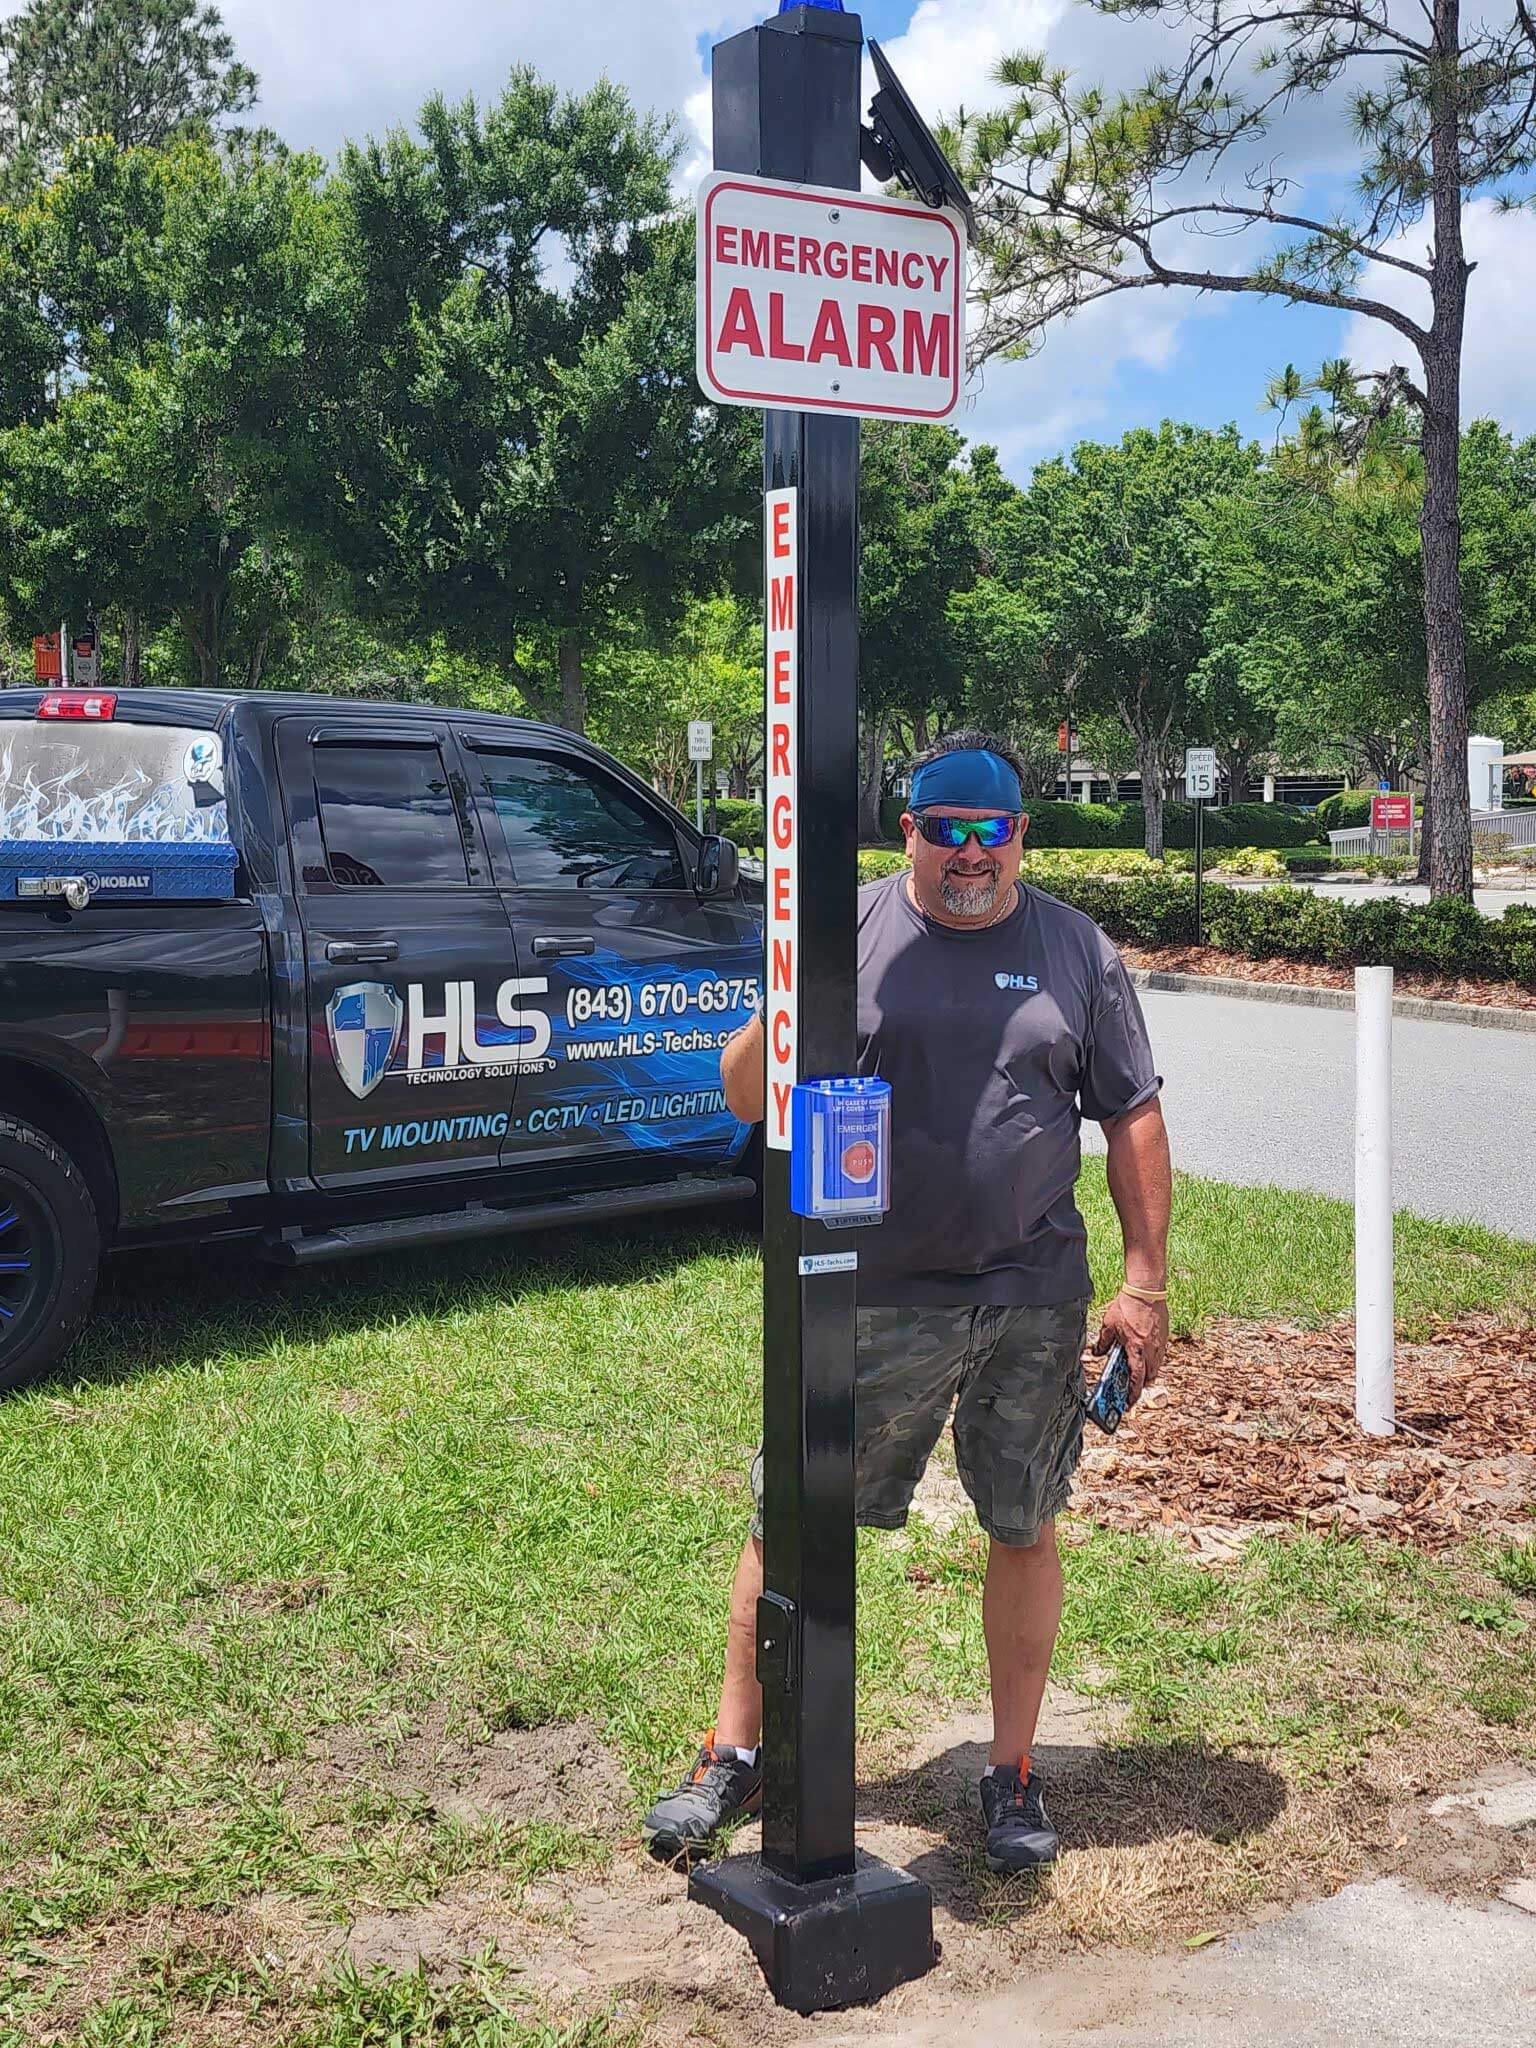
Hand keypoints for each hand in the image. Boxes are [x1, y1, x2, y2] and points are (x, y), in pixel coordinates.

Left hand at [1095, 1289, 1168, 1407]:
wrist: (1146, 1291)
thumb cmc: (1127, 1306)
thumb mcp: (1109, 1325)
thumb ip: (1103, 1343)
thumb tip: (1096, 1353)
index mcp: (1137, 1350)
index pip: (1136, 1379)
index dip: (1133, 1394)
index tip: (1129, 1402)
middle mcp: (1151, 1350)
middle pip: (1149, 1376)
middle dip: (1141, 1385)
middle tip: (1132, 1387)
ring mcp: (1160, 1343)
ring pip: (1156, 1366)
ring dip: (1147, 1372)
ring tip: (1137, 1371)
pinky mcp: (1164, 1336)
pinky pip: (1159, 1354)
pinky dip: (1152, 1359)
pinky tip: (1143, 1353)